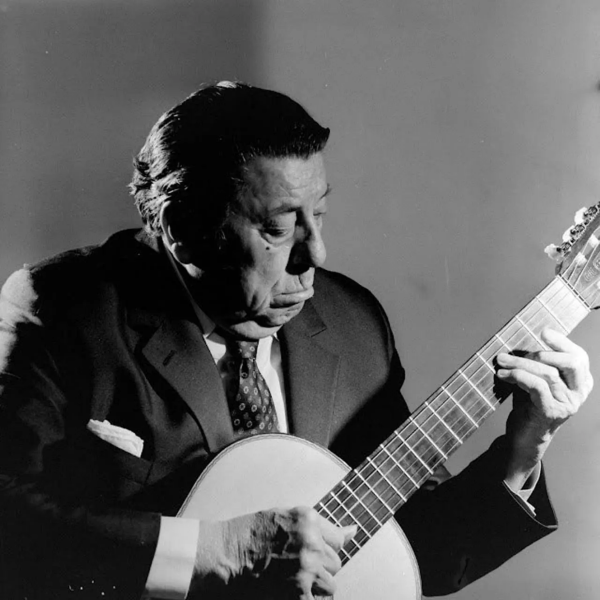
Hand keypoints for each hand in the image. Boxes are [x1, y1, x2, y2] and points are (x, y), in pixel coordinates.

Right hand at [189, 506, 355, 598]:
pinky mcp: (299, 594)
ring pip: (330, 585)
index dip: (324, 547)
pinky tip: (290, 591)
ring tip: (292, 580)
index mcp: (308, 520)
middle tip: (294, 566)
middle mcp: (312, 543)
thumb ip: (319, 526)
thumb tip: (353, 531)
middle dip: (320, 566)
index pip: (338, 538)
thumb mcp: (285, 517)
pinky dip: (309, 598)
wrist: (223, 557)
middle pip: (335, 563)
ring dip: (316, 585)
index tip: (313, 552)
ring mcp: (307, 570)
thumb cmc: (249, 535)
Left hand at [496, 328, 592, 488]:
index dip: (563, 342)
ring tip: (501, 361)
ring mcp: (567, 404)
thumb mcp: (536, 381)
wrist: (523, 438)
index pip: (579, 356)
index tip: (544, 332)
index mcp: (580, 383)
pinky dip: (517, 375)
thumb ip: (537, 365)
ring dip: (519, 363)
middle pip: (571, 362)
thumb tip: (522, 343)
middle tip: (514, 354)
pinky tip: (502, 375)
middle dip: (541, 352)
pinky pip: (536, 386)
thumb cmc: (529, 407)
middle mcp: (578, 394)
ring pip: (548, 373)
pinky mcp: (550, 412)